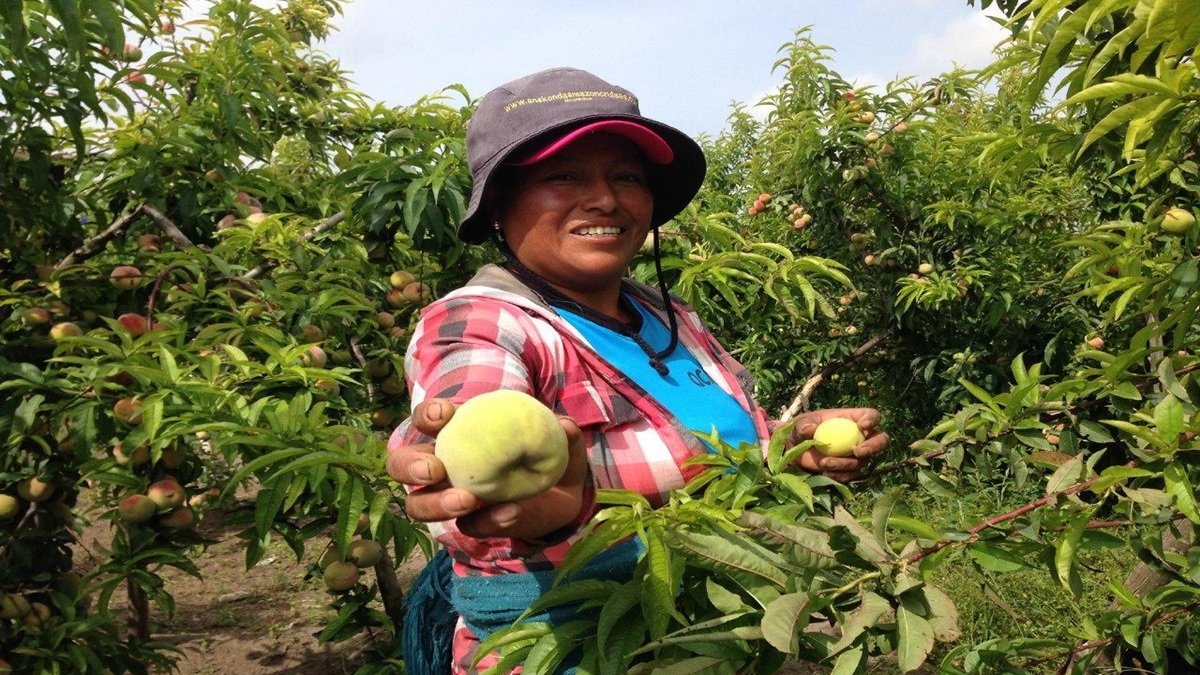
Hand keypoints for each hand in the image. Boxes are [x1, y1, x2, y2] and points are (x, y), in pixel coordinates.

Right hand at [385, 397, 589, 539]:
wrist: (565, 491)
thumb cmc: (549, 451)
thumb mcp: (559, 437)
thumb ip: (561, 430)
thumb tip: (564, 426)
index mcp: (457, 432)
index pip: (427, 419)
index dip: (427, 415)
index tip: (442, 416)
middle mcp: (444, 464)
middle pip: (402, 464)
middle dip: (410, 466)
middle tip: (435, 470)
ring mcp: (452, 497)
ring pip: (419, 505)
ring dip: (436, 503)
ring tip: (467, 500)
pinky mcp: (474, 522)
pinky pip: (469, 526)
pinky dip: (488, 520)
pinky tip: (509, 512)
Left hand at [789, 408, 887, 481]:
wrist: (796, 450)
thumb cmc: (802, 430)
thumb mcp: (800, 424)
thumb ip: (804, 425)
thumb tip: (809, 429)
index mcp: (853, 419)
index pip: (872, 415)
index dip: (872, 420)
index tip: (862, 426)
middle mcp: (860, 437)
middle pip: (880, 440)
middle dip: (873, 446)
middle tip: (857, 452)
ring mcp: (858, 455)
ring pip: (863, 461)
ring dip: (846, 464)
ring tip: (825, 463)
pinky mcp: (850, 470)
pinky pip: (852, 475)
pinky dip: (841, 475)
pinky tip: (826, 473)